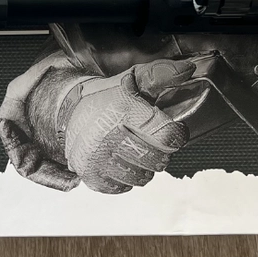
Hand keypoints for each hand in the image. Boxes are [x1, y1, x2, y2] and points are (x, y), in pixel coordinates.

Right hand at [63, 59, 194, 193]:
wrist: (69, 111)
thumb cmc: (107, 97)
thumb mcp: (134, 80)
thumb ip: (162, 75)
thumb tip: (189, 69)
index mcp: (124, 111)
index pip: (169, 137)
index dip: (177, 134)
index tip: (173, 129)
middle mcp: (108, 136)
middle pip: (157, 160)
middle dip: (160, 152)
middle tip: (150, 140)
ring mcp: (97, 159)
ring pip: (142, 177)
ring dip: (144, 167)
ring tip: (134, 150)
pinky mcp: (90, 175)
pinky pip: (123, 187)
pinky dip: (125, 177)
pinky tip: (119, 160)